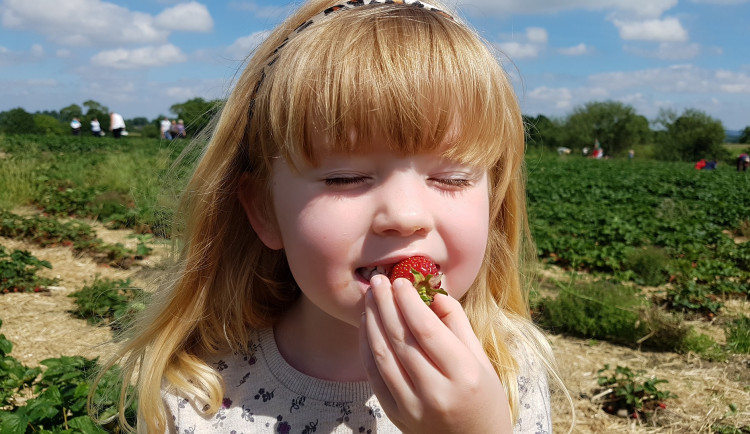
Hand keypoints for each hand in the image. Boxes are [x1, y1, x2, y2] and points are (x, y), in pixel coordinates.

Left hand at [359, 274, 511, 432]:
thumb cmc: (483, 397)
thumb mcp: (481, 359)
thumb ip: (458, 324)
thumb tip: (433, 294)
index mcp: (463, 374)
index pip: (427, 329)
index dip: (409, 301)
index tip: (400, 280)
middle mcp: (436, 391)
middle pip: (401, 339)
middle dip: (386, 305)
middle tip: (378, 281)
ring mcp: (413, 406)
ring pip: (383, 355)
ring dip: (372, 322)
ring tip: (370, 298)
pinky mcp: (397, 415)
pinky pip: (375, 376)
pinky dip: (367, 348)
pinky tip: (367, 326)